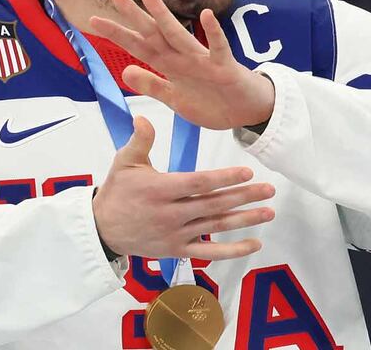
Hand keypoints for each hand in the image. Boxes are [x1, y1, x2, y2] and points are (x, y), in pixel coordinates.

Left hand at [90, 0, 275, 129]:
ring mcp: (204, 61)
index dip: (118, 35)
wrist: (248, 112)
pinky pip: (218, 48)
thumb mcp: (176, 99)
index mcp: (171, 66)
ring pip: (180, 36)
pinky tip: (206, 15)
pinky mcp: (224, 67)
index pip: (139, 47)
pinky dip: (213, 33)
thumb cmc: (214, 103)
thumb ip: (153, 85)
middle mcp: (184, 58)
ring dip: (165, 16)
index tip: (93, 21)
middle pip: (155, 35)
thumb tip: (124, 71)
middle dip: (135, 17)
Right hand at [92, 116, 274, 258]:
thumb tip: (143, 117)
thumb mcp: (124, 162)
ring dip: (244, 220)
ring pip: (216, 227)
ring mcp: (176, 234)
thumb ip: (139, 140)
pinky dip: (232, 250)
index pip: (198, 184)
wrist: (102, 229)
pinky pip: (209, 252)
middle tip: (268, 189)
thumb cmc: (117, 192)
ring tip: (268, 211)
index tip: (247, 172)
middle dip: (244, 196)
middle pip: (213, 205)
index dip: (224, 179)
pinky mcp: (177, 250)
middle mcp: (170, 214)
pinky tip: (254, 243)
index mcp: (159, 190)